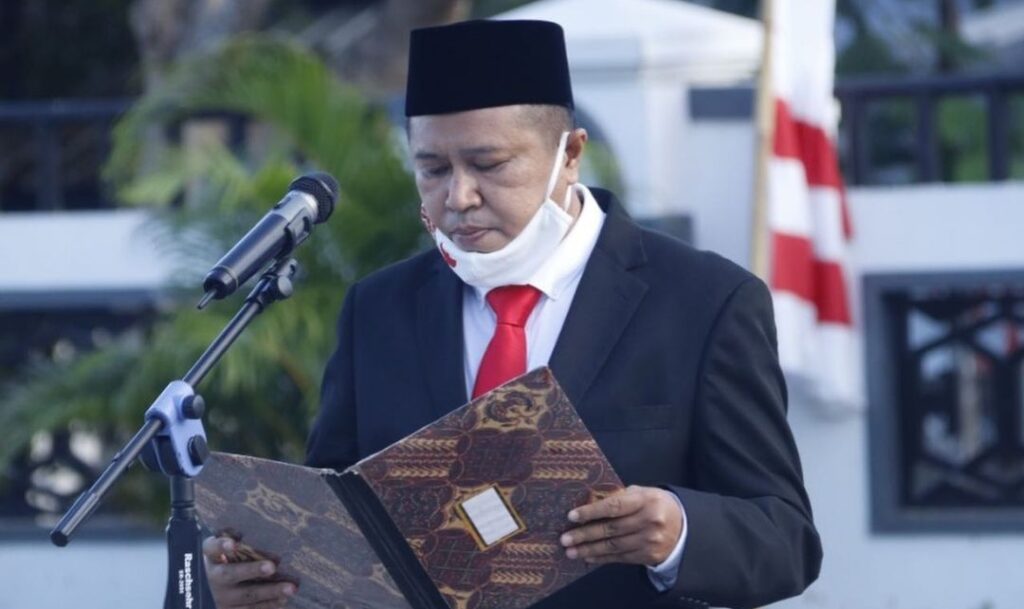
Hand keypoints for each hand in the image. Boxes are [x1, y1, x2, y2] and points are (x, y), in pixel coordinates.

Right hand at [203, 535, 295, 608]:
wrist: (209, 586)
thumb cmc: (225, 558)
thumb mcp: (223, 545)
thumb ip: (232, 536)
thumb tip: (246, 531)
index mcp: (211, 556)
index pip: (212, 548)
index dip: (221, 546)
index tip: (232, 544)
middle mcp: (214, 577)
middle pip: (230, 574)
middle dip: (252, 571)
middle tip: (271, 567)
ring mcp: (221, 597)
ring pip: (245, 595)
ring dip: (269, 592)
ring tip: (290, 588)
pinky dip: (267, 605)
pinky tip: (283, 599)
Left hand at [560, 485, 683, 565]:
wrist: (684, 527)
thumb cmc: (655, 505)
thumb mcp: (642, 493)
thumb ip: (620, 496)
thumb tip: (590, 502)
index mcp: (646, 500)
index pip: (614, 506)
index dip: (592, 512)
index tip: (572, 516)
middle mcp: (649, 521)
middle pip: (611, 529)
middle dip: (585, 535)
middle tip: (565, 538)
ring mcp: (650, 540)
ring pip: (614, 546)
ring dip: (589, 549)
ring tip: (571, 551)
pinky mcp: (649, 556)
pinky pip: (621, 558)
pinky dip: (602, 558)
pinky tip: (588, 557)